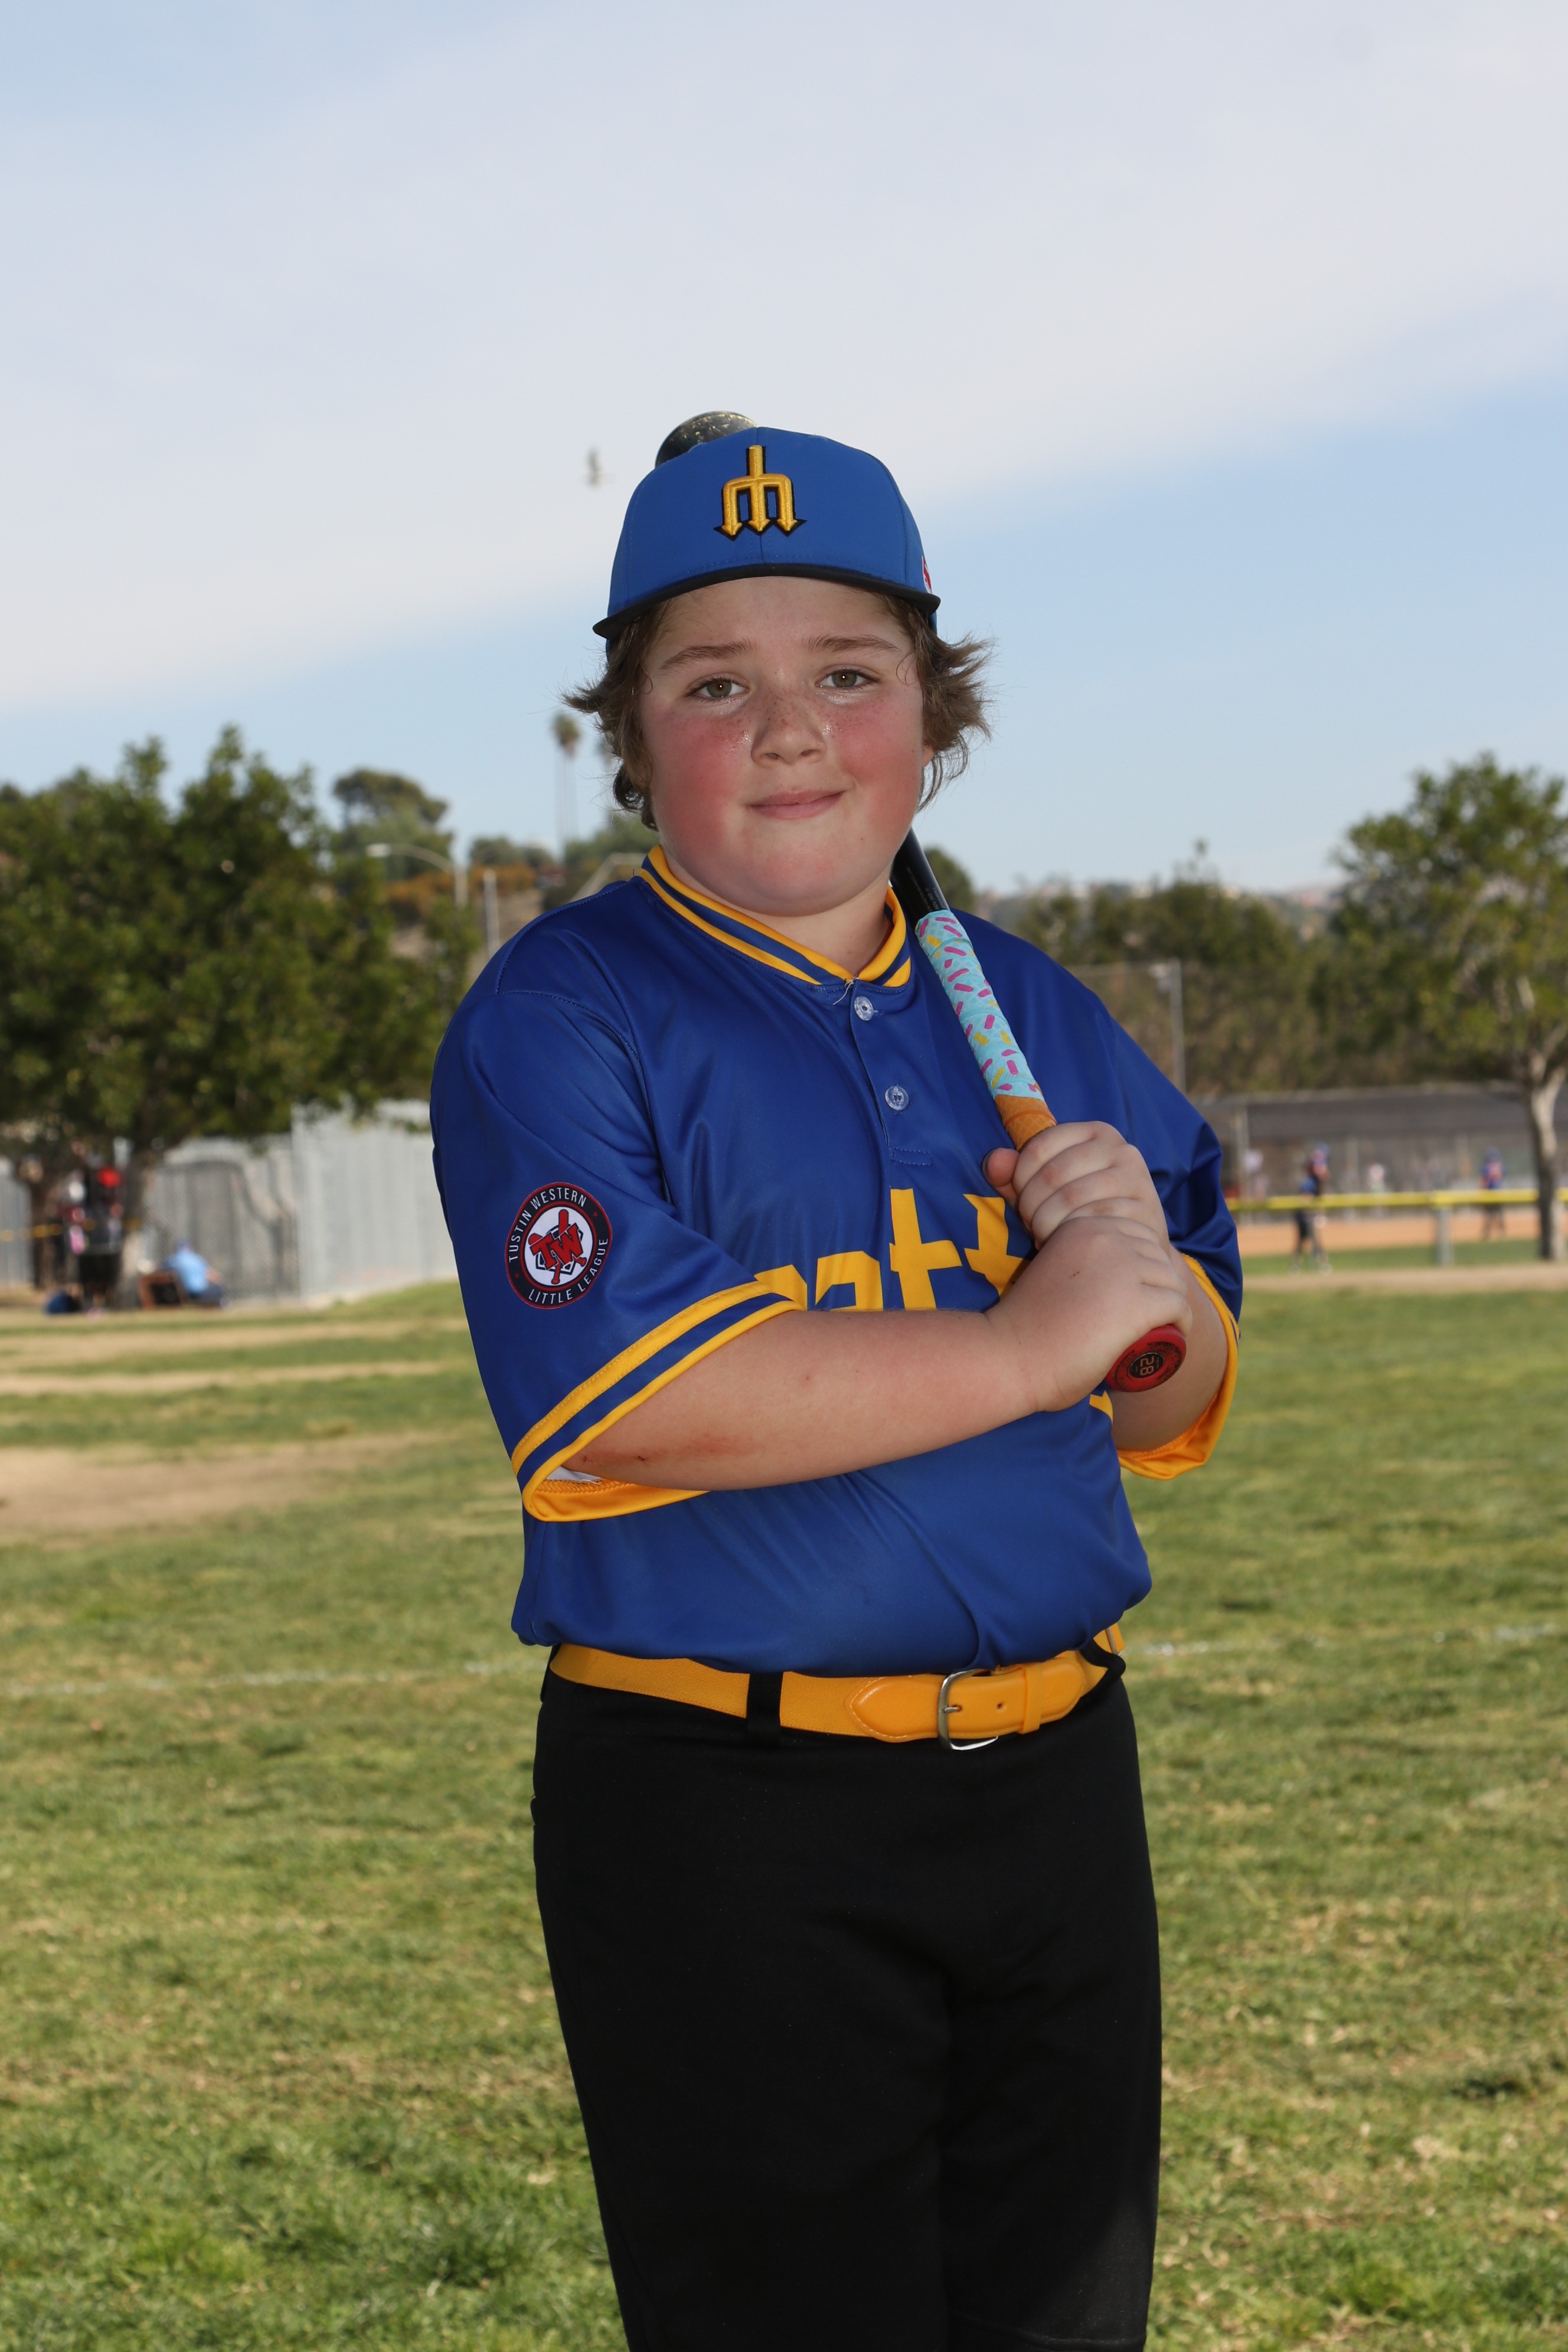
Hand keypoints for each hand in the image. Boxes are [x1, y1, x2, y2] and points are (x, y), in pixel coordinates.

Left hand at [984, 1122, 1168, 1251]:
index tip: (1021, 1202)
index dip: (1019, 1179)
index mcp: (1095, 1132)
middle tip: (1032, 1226)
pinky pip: (1091, 1221)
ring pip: (1069, 1198)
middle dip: (1031, 1206)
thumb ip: (1015, 1175)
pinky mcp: (1143, 1208)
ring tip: (1046, 1236)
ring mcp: (1135, 1177)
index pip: (1039, 1146)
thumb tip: (993, 1161)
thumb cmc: (1084, 1211)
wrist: (1136, 1244)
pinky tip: (1069, 1245)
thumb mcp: (1047, 1189)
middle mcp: (1120, 1148)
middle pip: (1052, 1174)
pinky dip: (1070, 1237)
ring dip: (1046, 1225)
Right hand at [987, 1212, 1191, 1416]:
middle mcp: (1105, 1237)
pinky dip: (1182, 1321)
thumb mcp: (1050, 1268)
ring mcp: (1124, 1268)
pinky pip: (1178, 1304)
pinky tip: (1176, 1332)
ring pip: (1171, 1280)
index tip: (1137, 1290)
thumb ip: (1071, 1259)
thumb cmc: (1024, 1323)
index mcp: (1081, 1225)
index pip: (1135, 1232)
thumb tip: (1098, 1275)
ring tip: (1162, 1325)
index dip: (1142, 1261)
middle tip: (1150, 1312)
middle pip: (1156, 1254)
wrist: (1010, 1354)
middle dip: (1158, 1281)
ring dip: (1171, 1302)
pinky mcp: (1137, 1301)